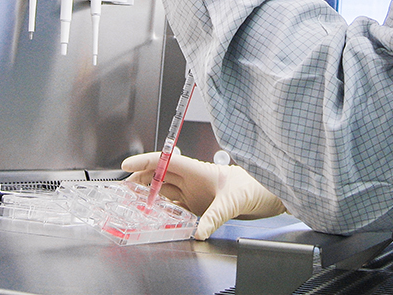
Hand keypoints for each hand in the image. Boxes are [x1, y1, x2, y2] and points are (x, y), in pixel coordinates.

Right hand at [121, 151, 286, 239]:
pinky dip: (163, 210)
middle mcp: (194, 180)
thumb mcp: (235, 201)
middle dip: (140, 179)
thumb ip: (215, 216)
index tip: (127, 164)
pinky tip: (155, 215)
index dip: (145, 161)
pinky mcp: (199, 206)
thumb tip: (199, 231)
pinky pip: (175, 206)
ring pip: (165, 191)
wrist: (269, 195)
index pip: (166, 161)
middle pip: (160, 175)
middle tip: (122, 188)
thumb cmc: (256, 188)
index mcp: (199, 169)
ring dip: (149, 195)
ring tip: (132, 201)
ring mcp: (195, 193)